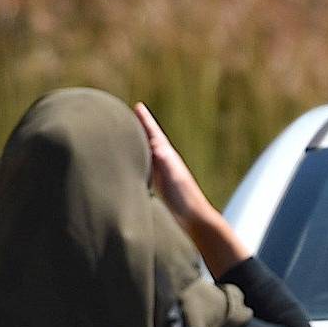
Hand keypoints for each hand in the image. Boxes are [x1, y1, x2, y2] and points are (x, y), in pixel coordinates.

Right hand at [135, 102, 213, 226]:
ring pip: (149, 154)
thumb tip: (156, 144)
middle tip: (133, 115)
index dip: (146, 121)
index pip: (154, 135)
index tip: (139, 106)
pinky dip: (142, 162)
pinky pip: (149, 169)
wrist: (195, 220)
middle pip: (152, 141)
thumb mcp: (172, 177)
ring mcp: (165, 175)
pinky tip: (140, 166)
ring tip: (132, 138)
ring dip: (141, 145)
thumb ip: (164, 161)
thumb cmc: (184, 199)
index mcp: (168, 157)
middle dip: (142, 128)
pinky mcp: (164, 188)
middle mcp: (167, 163)